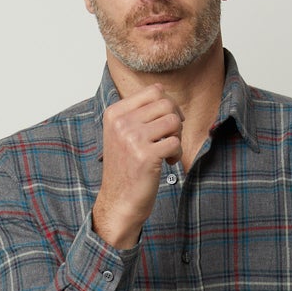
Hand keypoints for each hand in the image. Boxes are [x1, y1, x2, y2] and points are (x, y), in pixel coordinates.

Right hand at [92, 85, 183, 248]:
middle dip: (176, 121)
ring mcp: (132, 139)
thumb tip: (162, 88)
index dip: (168, 105)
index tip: (166, 124)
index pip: (154, 91)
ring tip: (167, 151)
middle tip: (170, 138)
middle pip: (166, 104)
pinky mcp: (146, 156)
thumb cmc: (126, 168)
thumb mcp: (122, 133)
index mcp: (114, 113)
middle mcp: (121, 123)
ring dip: (177, 137)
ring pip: (174, 121)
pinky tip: (167, 163)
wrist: (118, 201)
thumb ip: (138, 111)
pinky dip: (177, 154)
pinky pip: (176, 143)